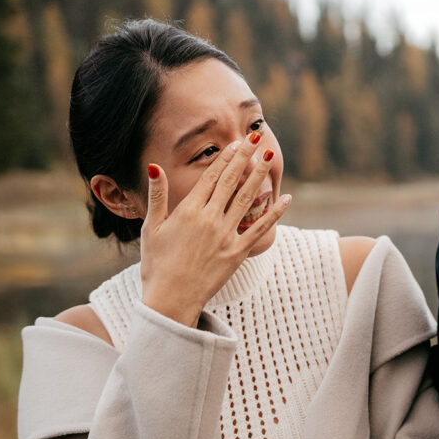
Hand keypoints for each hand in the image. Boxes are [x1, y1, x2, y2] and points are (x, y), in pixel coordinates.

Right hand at [138, 135, 290, 326]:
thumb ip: (158, 195)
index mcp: (188, 210)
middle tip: (256, 139)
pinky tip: (286, 198)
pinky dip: (274, 213)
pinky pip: (259, 229)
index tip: (237, 143)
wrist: (170, 299)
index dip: (226, 158)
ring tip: (269, 157)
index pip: (212, 177)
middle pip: (231, 182)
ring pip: (247, 199)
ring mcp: (225, 236)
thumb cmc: (157, 264)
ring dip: (260, 176)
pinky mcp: (237, 253)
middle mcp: (210, 219)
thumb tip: (155, 167)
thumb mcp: (152, 227)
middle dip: (245, 158)